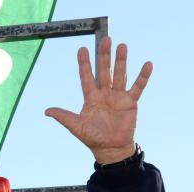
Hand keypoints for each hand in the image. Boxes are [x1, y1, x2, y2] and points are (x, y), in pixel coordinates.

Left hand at [45, 36, 151, 163]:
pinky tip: (147, 64)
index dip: (84, 63)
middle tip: (106, 39)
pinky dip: (143, 76)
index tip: (82, 49)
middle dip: (104, 56)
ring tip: (122, 46)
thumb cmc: (92, 138)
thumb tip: (46, 111)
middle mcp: (104, 94)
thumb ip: (63, 116)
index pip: (86, 77)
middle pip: (104, 71)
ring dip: (121, 61)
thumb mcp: (76, 126)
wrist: (110, 149)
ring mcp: (118, 96)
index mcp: (91, 98)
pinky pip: (138, 86)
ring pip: (120, 74)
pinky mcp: (130, 102)